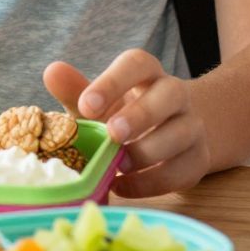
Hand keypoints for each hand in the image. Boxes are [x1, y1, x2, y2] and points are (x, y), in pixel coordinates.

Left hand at [44, 51, 208, 198]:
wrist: (168, 137)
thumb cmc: (121, 116)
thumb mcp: (98, 103)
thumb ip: (75, 90)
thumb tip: (52, 71)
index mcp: (147, 74)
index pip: (138, 64)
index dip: (113, 82)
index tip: (87, 105)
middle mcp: (175, 95)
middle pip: (170, 94)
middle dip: (141, 115)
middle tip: (112, 133)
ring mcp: (192, 126)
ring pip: (183, 133)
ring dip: (148, 151)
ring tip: (118, 164)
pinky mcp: (197, 159)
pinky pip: (182, 170)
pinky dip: (151, 183)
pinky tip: (122, 186)